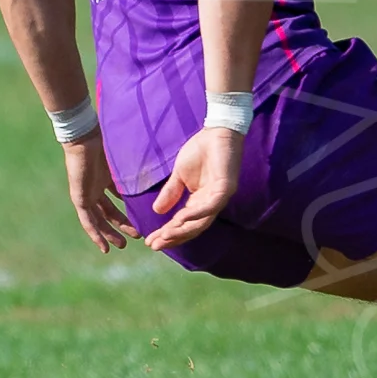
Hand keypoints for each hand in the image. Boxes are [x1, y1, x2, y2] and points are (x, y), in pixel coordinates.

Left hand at [62, 135, 131, 252]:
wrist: (85, 139)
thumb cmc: (105, 143)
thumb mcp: (123, 161)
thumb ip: (133, 171)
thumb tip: (154, 175)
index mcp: (104, 179)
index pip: (115, 200)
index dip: (125, 211)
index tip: (138, 221)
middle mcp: (94, 189)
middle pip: (108, 212)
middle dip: (121, 225)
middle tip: (136, 235)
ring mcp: (86, 194)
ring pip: (99, 220)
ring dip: (109, 233)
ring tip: (122, 245)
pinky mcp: (80, 199)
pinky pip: (88, 221)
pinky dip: (96, 234)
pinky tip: (104, 246)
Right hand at [143, 125, 244, 251]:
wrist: (216, 132)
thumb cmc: (200, 151)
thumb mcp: (179, 175)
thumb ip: (171, 193)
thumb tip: (157, 211)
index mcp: (200, 201)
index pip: (183, 223)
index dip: (167, 233)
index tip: (150, 242)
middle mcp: (211, 203)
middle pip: (193, 227)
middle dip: (173, 237)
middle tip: (155, 246)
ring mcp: (220, 196)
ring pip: (202, 221)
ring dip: (182, 230)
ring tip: (165, 236)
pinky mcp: (226, 187)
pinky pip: (211, 206)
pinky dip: (196, 214)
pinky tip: (181, 219)